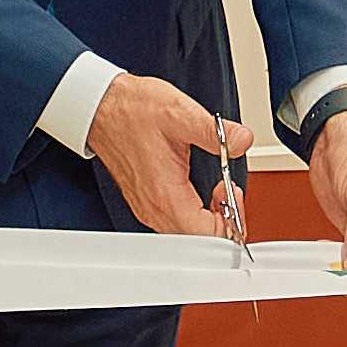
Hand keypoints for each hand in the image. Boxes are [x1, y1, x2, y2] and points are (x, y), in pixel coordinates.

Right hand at [84, 70, 251, 240]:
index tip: (233, 191)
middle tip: (228, 189)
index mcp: (165, 194)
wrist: (104, 107)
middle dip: (224, 219)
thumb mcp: (180, 113)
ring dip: (210, 217)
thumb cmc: (133, 110)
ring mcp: (148, 207)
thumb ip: (215, 132)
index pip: (207, 234)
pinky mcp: (146, 202)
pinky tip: (202, 190)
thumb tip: (242, 140)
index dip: (231, 219)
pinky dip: (196, 213)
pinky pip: (176, 222)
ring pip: (188, 233)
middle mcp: (153, 208)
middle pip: (199, 239)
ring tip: (218, 188)